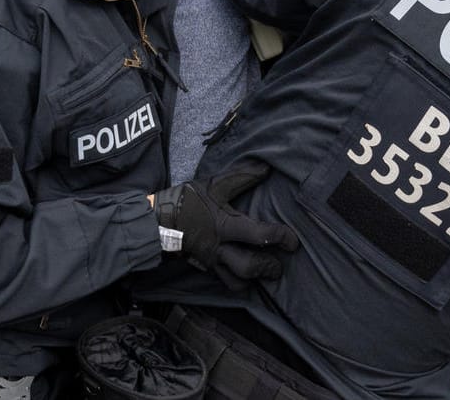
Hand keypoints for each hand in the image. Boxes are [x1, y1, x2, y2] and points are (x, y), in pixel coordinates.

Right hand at [154, 162, 298, 289]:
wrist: (157, 220)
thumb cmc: (187, 200)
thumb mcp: (214, 184)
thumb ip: (242, 177)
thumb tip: (267, 166)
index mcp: (224, 225)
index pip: (258, 235)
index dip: (279, 237)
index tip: (292, 240)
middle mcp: (220, 247)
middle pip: (247, 267)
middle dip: (268, 268)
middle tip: (280, 265)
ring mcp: (212, 261)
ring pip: (236, 282)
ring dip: (253, 280)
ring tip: (264, 273)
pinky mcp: (206, 268)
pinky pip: (224, 282)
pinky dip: (238, 282)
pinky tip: (247, 276)